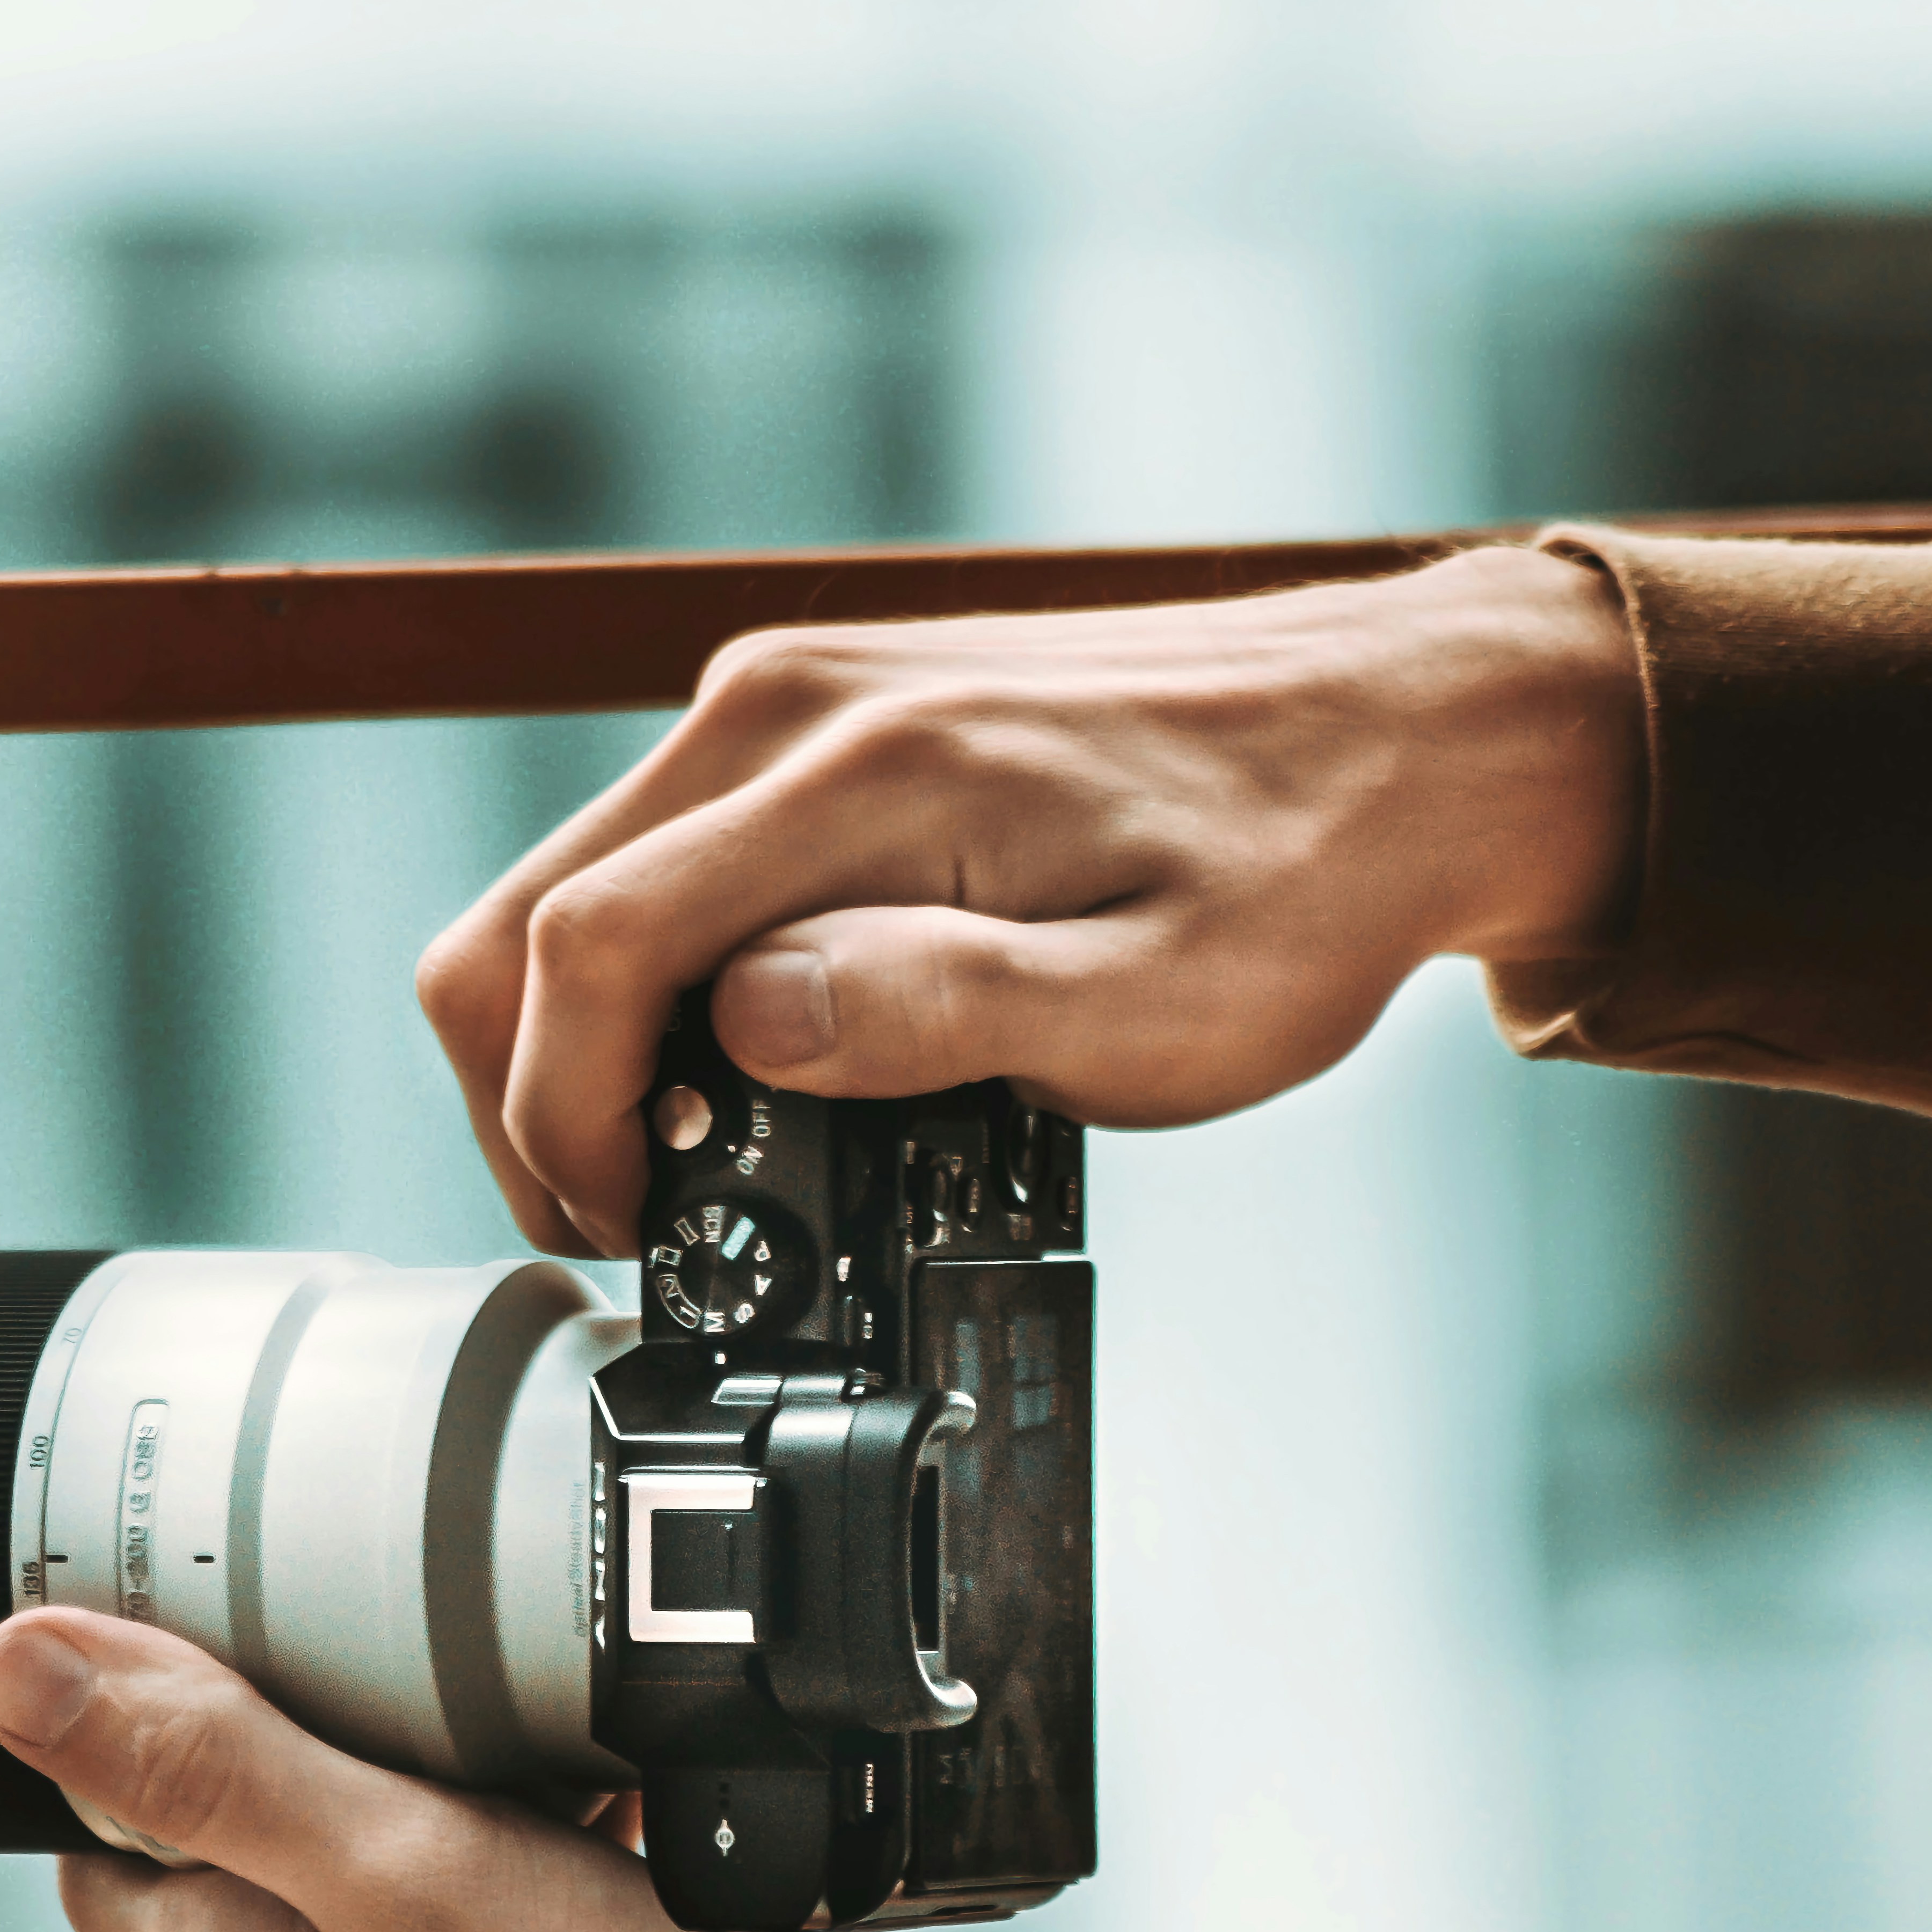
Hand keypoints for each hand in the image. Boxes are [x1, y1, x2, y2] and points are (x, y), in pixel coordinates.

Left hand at [0, 1608, 958, 1931]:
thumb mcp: (389, 1870)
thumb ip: (213, 1769)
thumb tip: (11, 1674)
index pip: (102, 1843)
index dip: (101, 1727)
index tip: (147, 1612)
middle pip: (246, 1836)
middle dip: (271, 1718)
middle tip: (333, 1601)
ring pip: (388, 1861)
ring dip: (421, 1764)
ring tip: (496, 1672)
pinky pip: (510, 1900)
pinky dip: (539, 1824)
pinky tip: (609, 1780)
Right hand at [417, 542, 1641, 1252]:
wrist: (1405, 737)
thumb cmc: (1302, 881)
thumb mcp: (1156, 1006)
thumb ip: (940, 1014)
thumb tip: (747, 1029)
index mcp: (859, 771)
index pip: (586, 948)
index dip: (561, 1121)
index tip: (634, 1232)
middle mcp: (789, 705)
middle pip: (526, 915)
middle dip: (531, 1099)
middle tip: (628, 1227)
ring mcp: (793, 699)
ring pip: (571, 888)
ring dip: (579, 1045)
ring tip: (681, 1168)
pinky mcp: (816, 718)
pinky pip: (654, 859)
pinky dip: (645, 982)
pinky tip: (734, 1066)